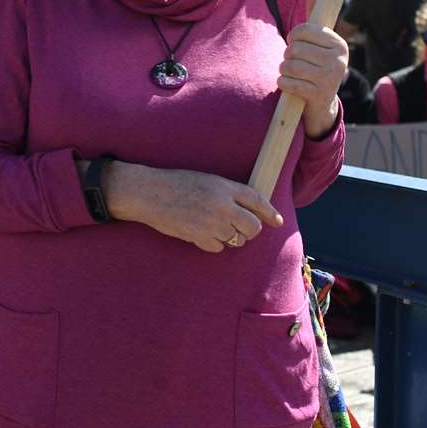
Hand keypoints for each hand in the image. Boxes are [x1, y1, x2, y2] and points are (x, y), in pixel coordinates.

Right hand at [103, 162, 283, 252]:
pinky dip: (214, 243)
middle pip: (252, 226)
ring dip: (231, 237)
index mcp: (224, 186)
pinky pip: (219, 247)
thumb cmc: (175, 184)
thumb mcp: (205, 180)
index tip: (277, 221)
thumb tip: (246, 211)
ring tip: (215, 228)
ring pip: (237, 240)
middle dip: (250, 230)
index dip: (269, 212)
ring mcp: (212, 223)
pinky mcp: (200, 237)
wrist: (149, 193)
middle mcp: (222, 205)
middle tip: (241, 228)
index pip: (256, 200)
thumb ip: (226, 193)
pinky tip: (202, 233)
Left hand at [281, 0, 348, 134]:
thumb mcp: (317, 39)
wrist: (321, 102)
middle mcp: (339, 60)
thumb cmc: (316, 63)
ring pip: (289, 65)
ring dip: (284, 70)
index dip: (294, 37)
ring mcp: (330, 79)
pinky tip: (292, 85)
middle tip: (296, 62)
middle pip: (294, 48)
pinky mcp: (318, 95)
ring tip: (293, 73)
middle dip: (288, 56)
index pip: (303, 30)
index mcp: (339, 43)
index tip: (297, 43)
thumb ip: (315, 12)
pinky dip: (284, 84)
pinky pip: (287, 82)